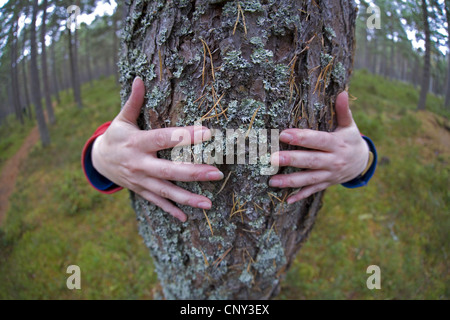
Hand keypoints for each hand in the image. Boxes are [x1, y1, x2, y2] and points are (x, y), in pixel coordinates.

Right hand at [92, 77, 223, 221]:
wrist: (97, 161)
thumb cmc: (116, 136)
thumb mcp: (121, 119)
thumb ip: (133, 102)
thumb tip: (139, 79)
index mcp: (137, 143)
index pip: (165, 138)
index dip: (186, 136)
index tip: (208, 133)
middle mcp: (139, 164)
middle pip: (169, 170)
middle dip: (194, 173)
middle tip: (217, 173)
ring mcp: (140, 180)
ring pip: (166, 191)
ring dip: (187, 198)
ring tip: (208, 204)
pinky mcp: (140, 190)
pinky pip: (157, 202)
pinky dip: (171, 210)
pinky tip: (186, 217)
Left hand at [269, 92, 369, 203]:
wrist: (363, 162)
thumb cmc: (350, 139)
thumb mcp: (349, 125)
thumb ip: (344, 111)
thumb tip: (342, 92)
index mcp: (336, 144)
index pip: (317, 140)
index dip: (301, 137)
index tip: (284, 134)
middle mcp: (333, 161)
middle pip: (310, 161)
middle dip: (291, 160)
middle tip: (273, 159)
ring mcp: (329, 175)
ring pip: (308, 179)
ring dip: (290, 181)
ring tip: (272, 181)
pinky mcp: (326, 183)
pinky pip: (312, 191)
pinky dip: (300, 196)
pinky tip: (286, 199)